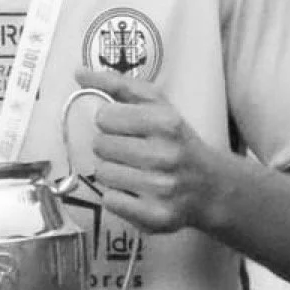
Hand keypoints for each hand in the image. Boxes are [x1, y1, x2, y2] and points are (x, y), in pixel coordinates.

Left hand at [83, 74, 222, 235]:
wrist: (211, 187)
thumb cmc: (177, 141)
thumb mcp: (157, 105)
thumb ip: (118, 85)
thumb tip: (78, 73)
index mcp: (166, 122)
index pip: (104, 116)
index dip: (111, 122)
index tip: (127, 128)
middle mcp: (165, 155)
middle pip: (100, 146)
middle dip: (110, 148)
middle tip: (132, 153)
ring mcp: (161, 188)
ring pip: (102, 174)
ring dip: (112, 172)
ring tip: (135, 172)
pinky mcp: (156, 216)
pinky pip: (110, 201)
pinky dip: (117, 197)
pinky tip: (136, 192)